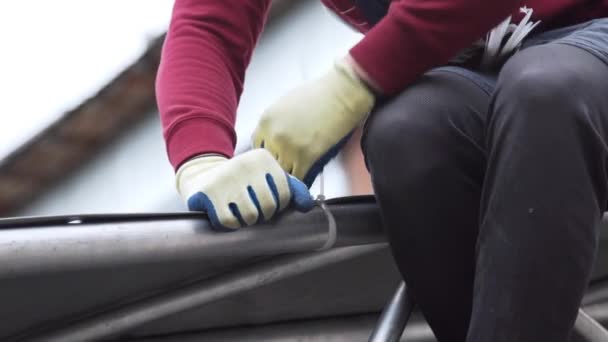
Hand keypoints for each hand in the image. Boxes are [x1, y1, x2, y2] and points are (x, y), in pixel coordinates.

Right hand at [176, 149, 314, 229]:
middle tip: (253, 207)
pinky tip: (227, 213)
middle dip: (263, 214)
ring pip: (251, 216)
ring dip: (247, 220)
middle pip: (268, 207)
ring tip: (240, 210)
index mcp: (263, 158)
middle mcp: (245, 164)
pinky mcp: (210, 193)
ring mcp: (226, 178)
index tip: (267, 201)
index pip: (284, 195)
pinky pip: (230, 222)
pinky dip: (231, 224)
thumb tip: (307, 205)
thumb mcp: (268, 177)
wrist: (204, 174)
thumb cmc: (243, 180)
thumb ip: (290, 188)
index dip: (278, 205)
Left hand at [253, 58, 374, 186]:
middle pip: (267, 164)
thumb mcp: (285, 105)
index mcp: (265, 121)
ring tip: (295, 182)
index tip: (276, 161)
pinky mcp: (306, 156)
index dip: (268, 157)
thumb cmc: (318, 94)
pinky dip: (301, 184)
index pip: (257, 149)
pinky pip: (298, 178)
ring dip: (288, 179)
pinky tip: (305, 185)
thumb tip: (274, 143)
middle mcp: (273, 135)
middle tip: (285, 174)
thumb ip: (275, 125)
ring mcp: (288, 147)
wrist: (342, 92)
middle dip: (276, 169)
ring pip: (281, 174)